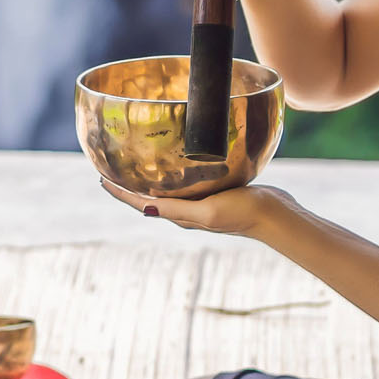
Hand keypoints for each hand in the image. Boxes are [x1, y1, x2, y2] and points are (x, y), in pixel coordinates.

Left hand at [99, 179, 291, 237]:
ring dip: (149, 180)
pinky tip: (176, 162)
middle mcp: (186, 211)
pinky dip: (173, 174)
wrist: (276, 215)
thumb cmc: (242, 213)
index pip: (140, 203)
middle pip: (148, 197)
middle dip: (129, 186)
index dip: (120, 192)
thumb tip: (143, 207)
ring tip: (136, 166)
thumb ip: (176, 210)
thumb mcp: (206, 212)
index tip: (102, 179)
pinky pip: (187, 182)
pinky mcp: (215, 192)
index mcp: (179, 215)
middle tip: (112, 170)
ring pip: (166, 190)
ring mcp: (200, 203)